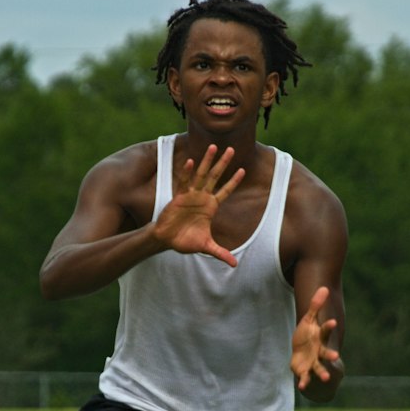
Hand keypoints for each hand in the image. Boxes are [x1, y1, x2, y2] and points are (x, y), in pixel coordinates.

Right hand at [153, 145, 245, 266]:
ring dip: (207, 161)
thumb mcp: (206, 247)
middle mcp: (202, 198)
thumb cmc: (185, 241)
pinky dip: (187, 173)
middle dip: (223, 163)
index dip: (233, 181)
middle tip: (231, 149)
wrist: (166, 240)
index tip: (243, 170)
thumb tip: (235, 264)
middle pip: (215, 177)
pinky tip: (191, 162)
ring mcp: (191, 195)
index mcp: (211, 207)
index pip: (225, 191)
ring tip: (213, 146)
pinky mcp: (178, 197)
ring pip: (201, 175)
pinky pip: (184, 183)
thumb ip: (220, 253)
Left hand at [291, 285, 339, 390]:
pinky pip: (305, 378)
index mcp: (320, 337)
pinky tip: (301, 387)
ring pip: (319, 368)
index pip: (325, 330)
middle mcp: (319, 351)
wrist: (302, 353)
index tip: (333, 321)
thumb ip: (316, 305)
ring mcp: (313, 362)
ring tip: (325, 378)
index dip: (329, 326)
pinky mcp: (305, 371)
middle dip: (331, 354)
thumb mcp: (309, 319)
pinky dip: (304, 382)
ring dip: (322, 373)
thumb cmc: (307, 335)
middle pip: (326, 352)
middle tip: (336, 355)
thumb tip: (324, 287)